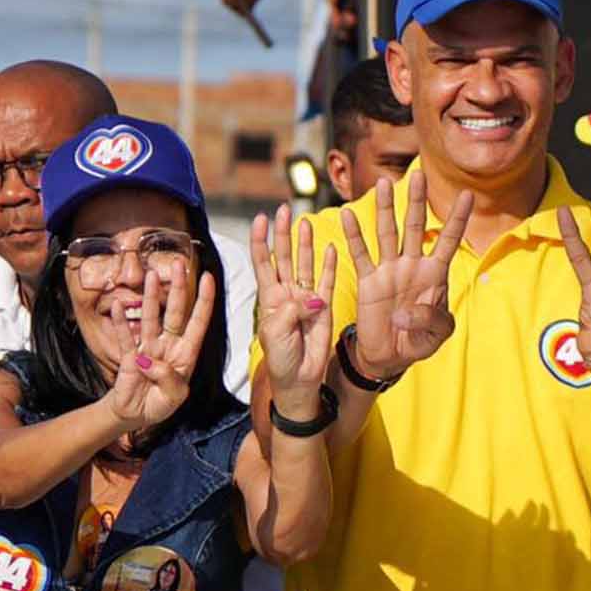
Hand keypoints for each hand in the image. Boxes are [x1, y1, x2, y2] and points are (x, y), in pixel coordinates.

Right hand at [103, 263, 219, 431]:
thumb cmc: (159, 405)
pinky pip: (123, 336)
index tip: (208, 279)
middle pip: (174, 312)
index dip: (204, 302)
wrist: (134, 415)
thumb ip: (168, 380)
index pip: (198, 323)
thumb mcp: (173, 398)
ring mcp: (148, 348)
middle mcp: (168, 346)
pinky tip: (117, 306)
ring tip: (149, 276)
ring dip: (149, 297)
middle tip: (178, 265)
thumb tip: (149, 361)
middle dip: (177, 289)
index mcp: (185, 355)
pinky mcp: (128, 355)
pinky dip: (120, 322)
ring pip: (150, 318)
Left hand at [251, 204, 338, 411]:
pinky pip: (328, 282)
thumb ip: (290, 311)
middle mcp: (286, 293)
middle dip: (283, 233)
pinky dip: (329, 265)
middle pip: (283, 256)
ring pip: (305, 264)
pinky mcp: (325, 308)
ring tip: (305, 222)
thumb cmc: (280, 359)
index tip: (259, 219)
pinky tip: (331, 247)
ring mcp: (306, 299)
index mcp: (269, 298)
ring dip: (305, 243)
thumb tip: (310, 297)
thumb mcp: (276, 334)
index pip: (262, 262)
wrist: (299, 380)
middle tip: (283, 210)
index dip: (260, 240)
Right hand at [341, 171, 473, 380]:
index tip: (468, 194)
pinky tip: (347, 214)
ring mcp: (389, 270)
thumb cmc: (418, 342)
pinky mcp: (369, 280)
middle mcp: (412, 265)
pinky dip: (354, 235)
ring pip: (387, 233)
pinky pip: (361, 254)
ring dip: (385, 209)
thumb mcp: (436, 335)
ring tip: (383, 183)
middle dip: (417, 202)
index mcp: (435, 274)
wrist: (391, 356)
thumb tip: (404, 312)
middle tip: (418, 175)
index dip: (458, 219)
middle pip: (416, 227)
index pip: (449, 240)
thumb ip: (430, 320)